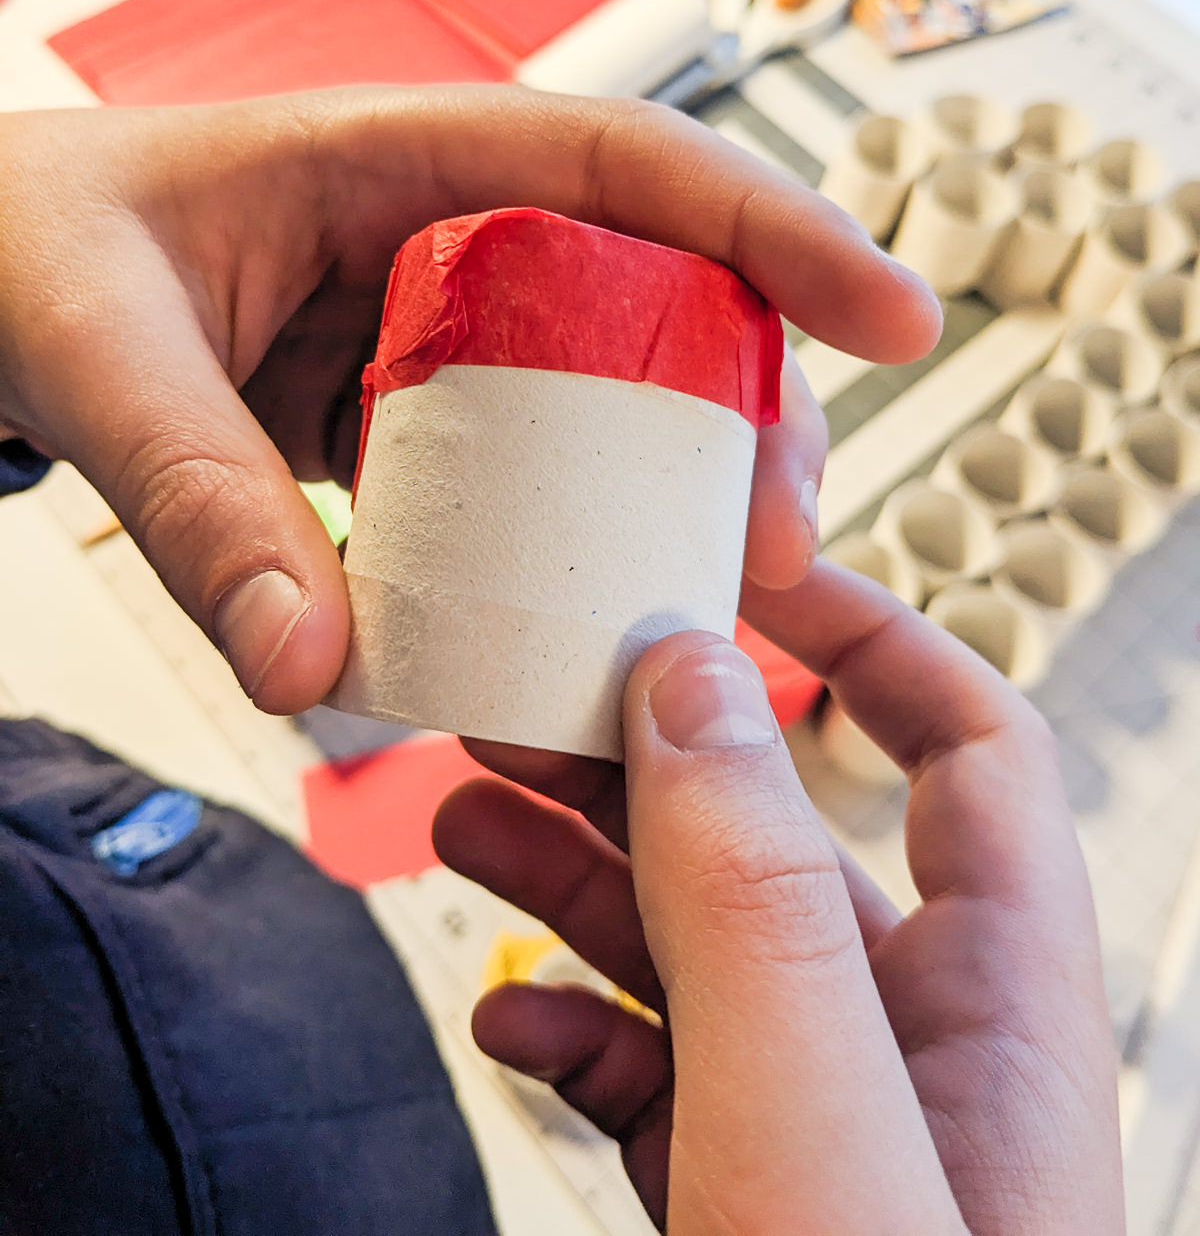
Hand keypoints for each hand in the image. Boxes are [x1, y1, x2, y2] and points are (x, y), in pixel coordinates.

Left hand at [0, 89, 936, 711]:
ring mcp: (432, 327)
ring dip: (678, 488)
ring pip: (607, 395)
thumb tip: (309, 673)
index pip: (629, 163)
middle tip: (784, 535)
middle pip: (658, 298)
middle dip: (753, 407)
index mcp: (402, 155)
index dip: (779, 227)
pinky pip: (519, 470)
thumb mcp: (99, 352)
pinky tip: (583, 621)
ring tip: (713, 593)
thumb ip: (198, 502)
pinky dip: (566, 542)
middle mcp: (446, 235)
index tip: (898, 310)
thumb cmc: (28, 249)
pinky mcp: (404, 410)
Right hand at [433, 562, 1123, 1233]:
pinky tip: (514, 1018)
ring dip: (575, 874)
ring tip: (474, 817)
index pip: (973, 749)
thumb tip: (694, 686)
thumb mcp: (814, 1135)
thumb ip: (754, 908)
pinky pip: (648, 1069)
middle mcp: (913, 1057)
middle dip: (641, 753)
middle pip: (777, 835)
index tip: (741, 576)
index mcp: (997, 1013)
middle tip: (523, 701)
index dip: (871, 636)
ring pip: (693, 944)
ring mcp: (818, 1131)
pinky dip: (569, 1025)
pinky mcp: (736, 1198)